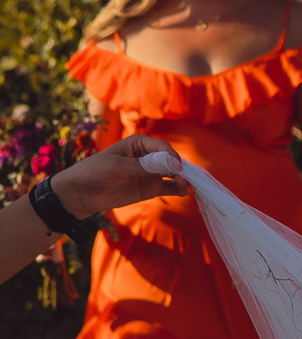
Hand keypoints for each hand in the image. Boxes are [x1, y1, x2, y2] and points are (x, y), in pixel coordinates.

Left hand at [49, 136, 186, 216]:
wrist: (80, 194)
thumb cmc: (95, 172)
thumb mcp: (118, 166)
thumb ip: (143, 165)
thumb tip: (170, 163)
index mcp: (140, 144)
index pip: (162, 147)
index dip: (172, 156)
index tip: (177, 167)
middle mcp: (149, 157)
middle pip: (171, 160)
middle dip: (181, 168)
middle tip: (185, 179)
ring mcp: (151, 173)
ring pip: (174, 174)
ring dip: (182, 179)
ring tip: (184, 187)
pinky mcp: (151, 188)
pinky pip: (170, 187)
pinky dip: (178, 189)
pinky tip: (181, 192)